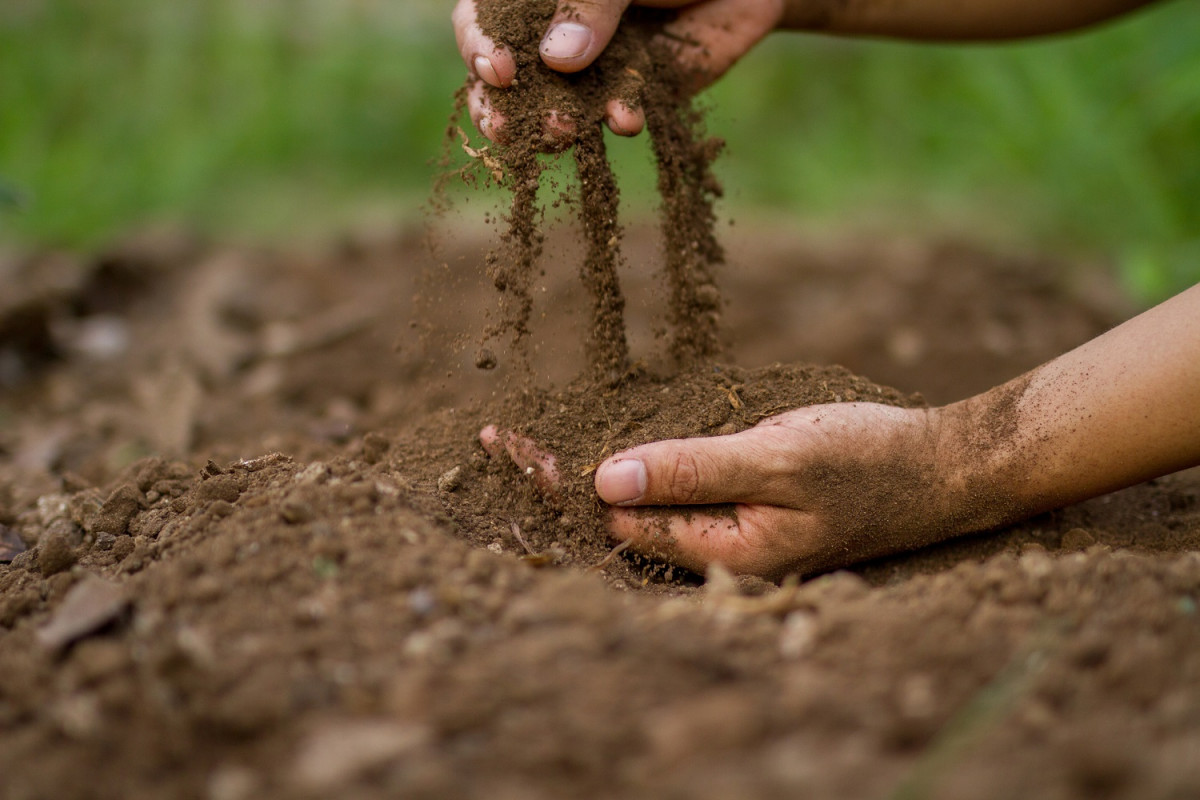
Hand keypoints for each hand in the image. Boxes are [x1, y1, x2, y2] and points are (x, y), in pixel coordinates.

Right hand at [452, 0, 783, 141]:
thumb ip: (590, 2)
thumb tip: (557, 59)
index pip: (480, 21)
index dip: (478, 47)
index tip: (497, 71)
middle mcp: (553, 33)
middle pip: (505, 81)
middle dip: (501, 110)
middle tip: (506, 131)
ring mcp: (591, 67)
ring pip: (554, 107)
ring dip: (553, 126)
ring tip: (564, 130)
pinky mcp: (632, 94)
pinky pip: (615, 115)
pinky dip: (618, 120)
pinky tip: (626, 120)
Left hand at [482, 402, 965, 579]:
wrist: (940, 468)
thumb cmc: (866, 462)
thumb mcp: (774, 459)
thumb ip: (690, 470)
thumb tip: (604, 481)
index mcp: (722, 555)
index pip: (616, 519)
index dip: (560, 482)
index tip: (502, 445)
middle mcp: (718, 556)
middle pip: (618, 518)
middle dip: (560, 482)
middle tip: (495, 442)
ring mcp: (731, 536)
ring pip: (644, 506)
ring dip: (593, 473)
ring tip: (530, 450)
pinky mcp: (744, 513)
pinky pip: (676, 495)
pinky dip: (638, 468)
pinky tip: (610, 449)